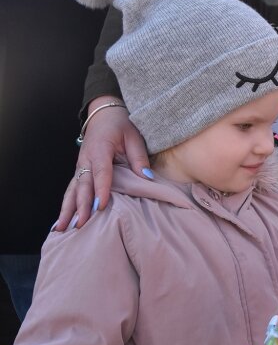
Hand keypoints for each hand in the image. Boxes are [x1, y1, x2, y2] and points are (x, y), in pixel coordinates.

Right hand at [55, 96, 149, 230]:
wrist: (104, 116)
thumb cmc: (121, 127)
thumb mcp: (134, 137)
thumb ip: (139, 158)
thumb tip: (147, 177)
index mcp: (100, 149)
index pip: (101, 173)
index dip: (100, 189)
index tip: (100, 206)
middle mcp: (86, 160)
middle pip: (82, 186)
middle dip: (80, 206)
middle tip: (80, 224)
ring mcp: (80, 167)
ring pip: (72, 190)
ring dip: (67, 209)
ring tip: (62, 228)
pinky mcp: (80, 172)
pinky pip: (71, 190)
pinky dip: (66, 205)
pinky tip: (61, 221)